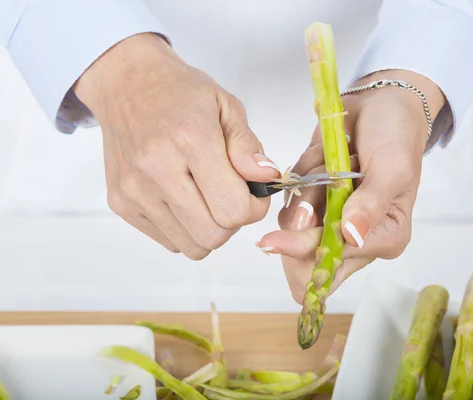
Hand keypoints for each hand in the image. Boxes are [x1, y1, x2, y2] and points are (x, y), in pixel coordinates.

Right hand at [74, 33, 279, 259]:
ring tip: (206, 197)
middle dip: (232, 222)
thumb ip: (248, 147)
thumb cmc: (179, 93)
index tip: (252, 193)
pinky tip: (183, 198)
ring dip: (208, 229)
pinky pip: (168, 241)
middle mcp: (157, 170)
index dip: (254, 208)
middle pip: (213, 236)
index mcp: (190, 141)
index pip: (233, 210)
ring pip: (191, 246)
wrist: (125, 84)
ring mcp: (135, 191)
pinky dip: (184, 229)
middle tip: (230, 195)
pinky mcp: (121, 204)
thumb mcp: (226, 106)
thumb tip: (267, 180)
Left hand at [256, 70, 445, 302]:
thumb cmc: (396, 134)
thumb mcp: (393, 166)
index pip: (331, 271)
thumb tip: (352, 236)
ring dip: (306, 187)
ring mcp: (329, 220)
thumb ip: (371, 203)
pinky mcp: (312, 200)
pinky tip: (324, 157)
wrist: (381, 103)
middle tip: (322, 182)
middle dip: (305, 217)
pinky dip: (300, 174)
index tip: (303, 220)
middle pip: (301, 259)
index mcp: (382, 240)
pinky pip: (287, 198)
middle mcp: (353, 239)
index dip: (310, 252)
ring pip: (290, 224)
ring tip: (334, 161)